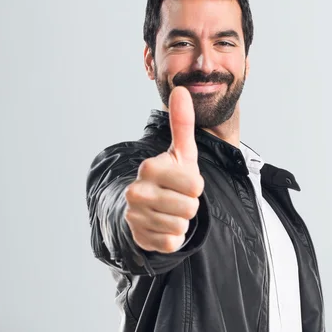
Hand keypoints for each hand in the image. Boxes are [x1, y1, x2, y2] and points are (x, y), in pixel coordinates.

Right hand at [124, 86, 203, 252]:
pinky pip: (172, 242)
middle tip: (176, 198)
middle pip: (190, 207)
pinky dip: (172, 237)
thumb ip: (182, 123)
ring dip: (181, 220)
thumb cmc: (169, 177)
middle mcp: (137, 192)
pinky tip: (162, 226)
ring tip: (169, 210)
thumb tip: (183, 89)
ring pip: (181, 226)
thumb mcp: (180, 152)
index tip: (182, 182)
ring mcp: (136, 217)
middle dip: (189, 205)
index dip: (195, 186)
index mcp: (149, 168)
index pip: (196, 186)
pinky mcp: (139, 238)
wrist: (146, 208)